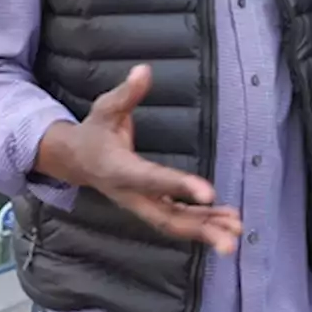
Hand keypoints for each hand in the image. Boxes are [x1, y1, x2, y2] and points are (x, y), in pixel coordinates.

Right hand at [42, 65, 241, 254]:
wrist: (75, 159)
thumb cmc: (94, 131)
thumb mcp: (105, 108)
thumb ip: (126, 93)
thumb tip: (143, 70)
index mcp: (119, 169)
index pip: (151, 179)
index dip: (178, 185)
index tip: (208, 193)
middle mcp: (131, 194)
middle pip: (166, 218)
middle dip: (199, 229)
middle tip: (230, 241)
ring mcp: (141, 204)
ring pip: (175, 224)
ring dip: (206, 230)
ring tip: (236, 232)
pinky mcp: (150, 205)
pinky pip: (178, 218)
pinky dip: (203, 222)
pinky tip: (228, 221)